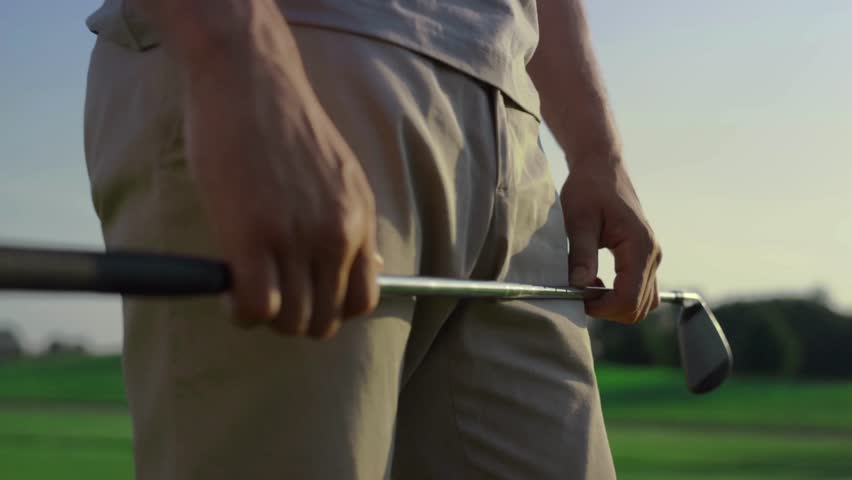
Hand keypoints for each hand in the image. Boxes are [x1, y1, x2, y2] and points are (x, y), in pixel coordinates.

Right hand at [182, 25, 378, 338]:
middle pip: (326, 320)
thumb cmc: (286, 125)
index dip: (331, 310)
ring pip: (292, 321)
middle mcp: (337, 235)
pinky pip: (256, 308)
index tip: (304, 297)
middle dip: (295, 320)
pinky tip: (228, 290)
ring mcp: (297, 238)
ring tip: (245, 290)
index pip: (363, 301)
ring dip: (266, 318)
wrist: (250, 81)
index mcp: (360, 221)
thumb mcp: (342, 175)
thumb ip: (350, 222)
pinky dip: (240, 312)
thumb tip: (364, 264)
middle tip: (267, 295)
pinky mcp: (252, 236)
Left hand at [561, 161, 661, 323]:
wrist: (602, 169)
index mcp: (640, 247)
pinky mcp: (644, 259)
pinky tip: (594, 281)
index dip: (603, 308)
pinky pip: (639, 290)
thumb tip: (579, 286)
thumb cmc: (589, 189)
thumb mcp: (579, 220)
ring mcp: (652, 258)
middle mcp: (653, 256)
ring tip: (586, 287)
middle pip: (639, 307)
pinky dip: (619, 295)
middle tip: (578, 294)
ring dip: (614, 305)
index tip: (577, 299)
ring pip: (642, 303)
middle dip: (607, 309)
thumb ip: (581, 254)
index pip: (630, 298)